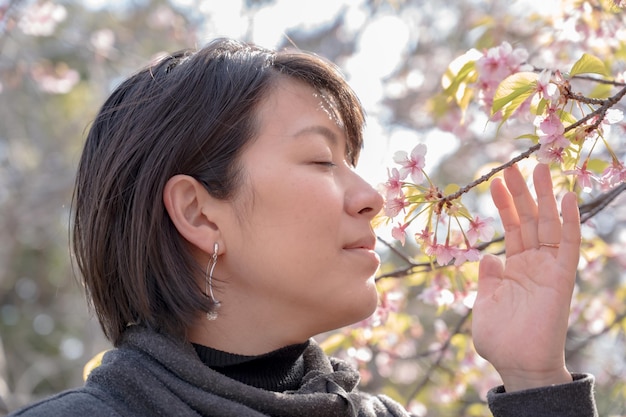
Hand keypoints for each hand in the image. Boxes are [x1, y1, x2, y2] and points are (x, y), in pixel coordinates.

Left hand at [472, 163, 580, 391]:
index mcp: (513, 268)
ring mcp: (548, 269)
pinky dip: (569, 221)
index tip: (494, 181)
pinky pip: (568, 245)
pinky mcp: (562, 278)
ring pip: (548, 225)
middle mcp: (532, 264)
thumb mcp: (485, 303)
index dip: (504, 205)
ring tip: (540, 167)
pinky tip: (565, 197)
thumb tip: (488, 257)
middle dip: (522, 193)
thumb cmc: (500, 340)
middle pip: (529, 220)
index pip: (511, 228)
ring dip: (545, 197)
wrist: (518, 365)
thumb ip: (487, 279)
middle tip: (513, 165)